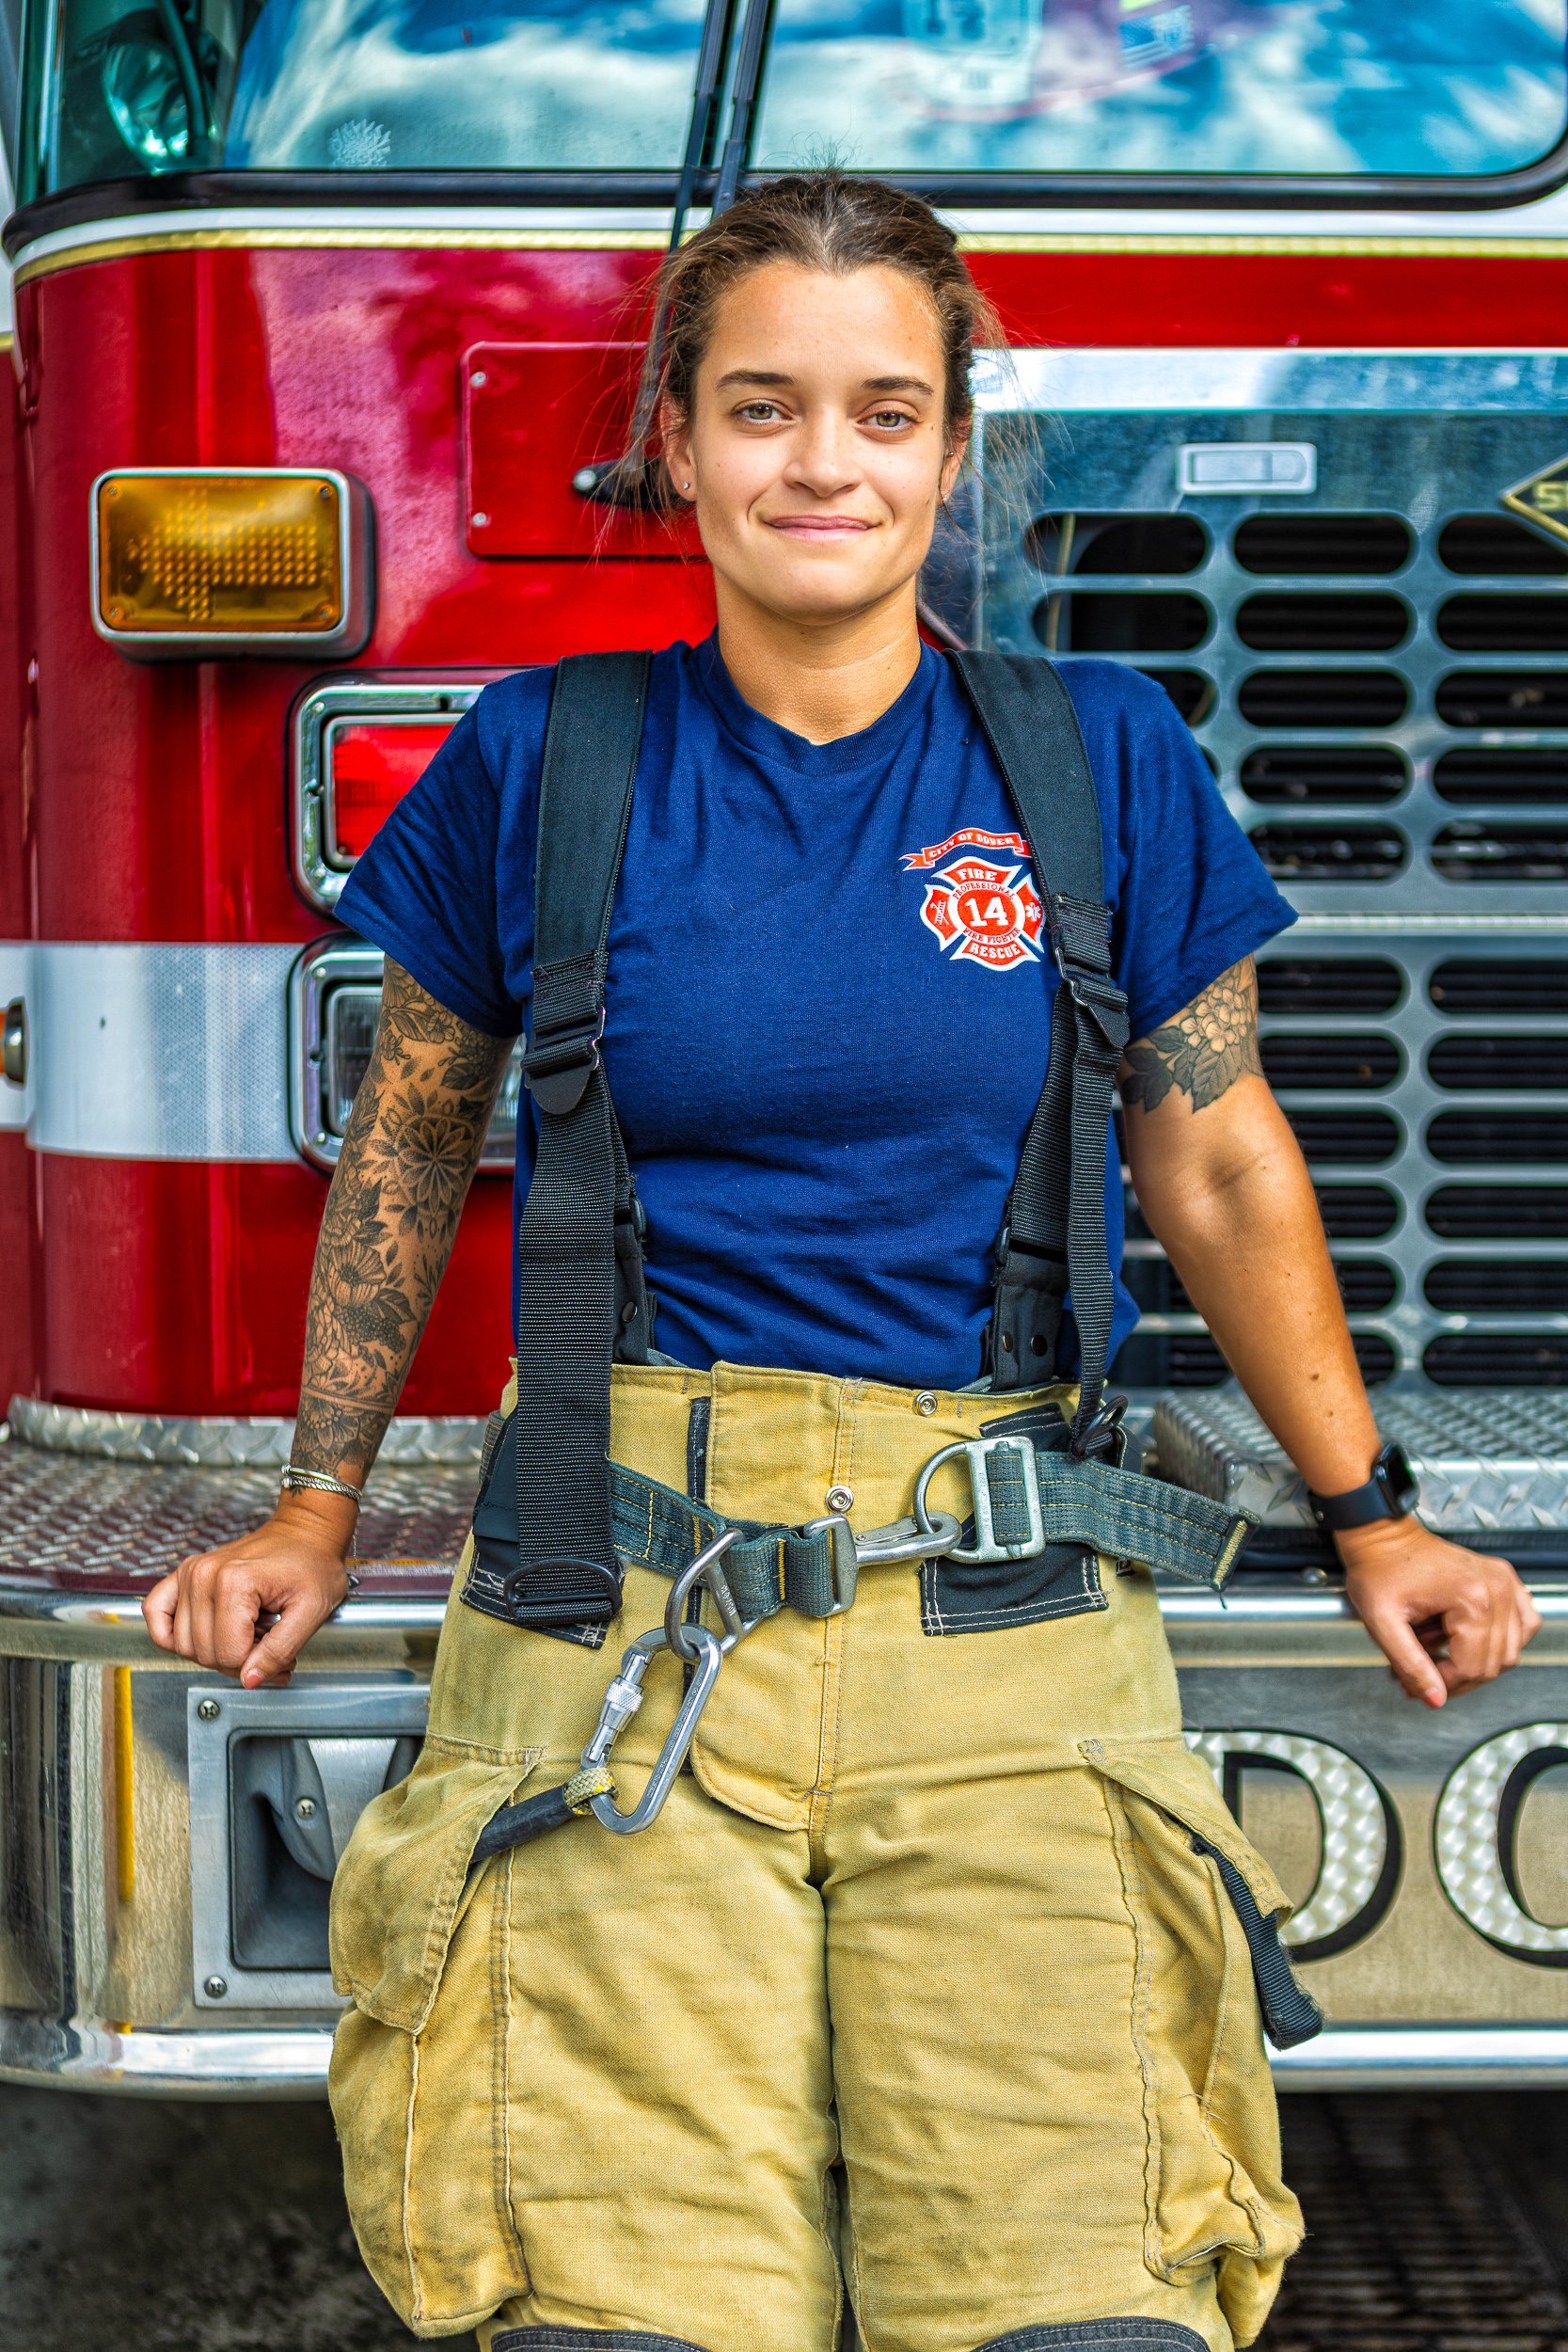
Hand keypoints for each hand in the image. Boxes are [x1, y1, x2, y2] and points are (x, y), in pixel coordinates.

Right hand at [143, 1491, 357, 1686]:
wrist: (304, 1533)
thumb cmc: (312, 1564)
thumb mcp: (311, 1611)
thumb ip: (280, 1650)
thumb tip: (249, 1680)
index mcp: (235, 1582)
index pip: (228, 1655)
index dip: (255, 1666)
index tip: (279, 1657)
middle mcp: (204, 1575)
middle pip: (204, 1653)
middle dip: (238, 1662)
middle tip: (267, 1648)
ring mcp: (190, 1573)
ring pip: (182, 1644)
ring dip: (213, 1651)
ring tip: (247, 1636)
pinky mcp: (183, 1574)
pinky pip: (155, 1612)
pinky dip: (169, 1633)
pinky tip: (199, 1635)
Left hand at [1339, 1517, 1542, 1707]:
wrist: (1382, 1536)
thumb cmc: (1377, 1569)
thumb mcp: (1382, 1622)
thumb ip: (1410, 1664)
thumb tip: (1435, 1700)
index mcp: (1471, 1599)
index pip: (1472, 1668)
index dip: (1443, 1684)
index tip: (1415, 1684)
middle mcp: (1496, 1589)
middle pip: (1493, 1663)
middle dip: (1455, 1676)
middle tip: (1422, 1673)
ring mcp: (1504, 1582)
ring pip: (1510, 1650)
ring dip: (1475, 1661)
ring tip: (1437, 1650)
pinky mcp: (1504, 1579)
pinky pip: (1524, 1623)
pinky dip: (1503, 1641)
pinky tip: (1472, 1641)